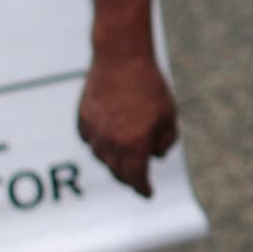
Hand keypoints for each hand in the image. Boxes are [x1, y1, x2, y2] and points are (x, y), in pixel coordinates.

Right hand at [76, 48, 179, 194]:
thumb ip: (165, 141)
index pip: (137, 178)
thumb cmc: (150, 86)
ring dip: (114, 162)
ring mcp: (94, 131)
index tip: (148, 193)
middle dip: (130, 178)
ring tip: (125, 157)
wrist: (121, 58)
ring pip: (103, 158)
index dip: (143, 189)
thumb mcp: (169, 115)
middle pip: (118, 172)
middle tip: (137, 178)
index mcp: (135, 144)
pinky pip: (91, 141)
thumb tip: (155, 156)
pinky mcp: (83, 119)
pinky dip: (100, 145)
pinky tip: (110, 139)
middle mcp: (112, 142)